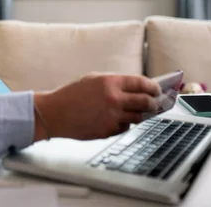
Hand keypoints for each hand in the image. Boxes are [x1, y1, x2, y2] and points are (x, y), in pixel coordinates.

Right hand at [33, 74, 159, 141]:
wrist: (54, 113)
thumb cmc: (71, 95)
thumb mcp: (93, 79)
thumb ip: (114, 82)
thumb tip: (136, 86)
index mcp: (110, 82)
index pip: (142, 83)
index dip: (153, 87)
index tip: (156, 90)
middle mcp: (113, 99)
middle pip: (145, 102)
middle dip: (153, 103)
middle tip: (154, 103)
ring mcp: (111, 116)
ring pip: (138, 117)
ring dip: (140, 115)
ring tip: (136, 112)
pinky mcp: (107, 131)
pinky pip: (124, 128)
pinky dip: (123, 124)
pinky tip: (115, 120)